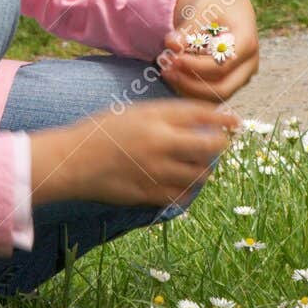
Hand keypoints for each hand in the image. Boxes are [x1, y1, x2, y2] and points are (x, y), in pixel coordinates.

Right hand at [30, 99, 240, 208]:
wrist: (72, 161)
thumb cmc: (100, 131)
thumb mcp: (133, 112)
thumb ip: (165, 115)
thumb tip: (199, 119)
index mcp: (154, 118)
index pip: (200, 114)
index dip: (222, 118)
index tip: (235, 121)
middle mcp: (159, 143)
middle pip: (208, 146)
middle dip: (221, 145)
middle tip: (220, 144)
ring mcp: (155, 171)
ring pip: (199, 174)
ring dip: (205, 169)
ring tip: (201, 165)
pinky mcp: (149, 193)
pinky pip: (182, 195)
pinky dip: (189, 189)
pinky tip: (184, 184)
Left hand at [158, 0, 258, 106]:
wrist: (230, 10)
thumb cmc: (217, 6)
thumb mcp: (203, 9)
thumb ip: (187, 29)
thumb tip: (171, 45)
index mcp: (247, 43)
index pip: (222, 65)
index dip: (195, 66)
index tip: (172, 58)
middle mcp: (249, 65)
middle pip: (222, 88)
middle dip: (190, 83)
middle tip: (165, 70)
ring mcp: (242, 77)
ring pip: (215, 96)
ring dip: (187, 89)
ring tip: (166, 72)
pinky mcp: (231, 83)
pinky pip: (210, 95)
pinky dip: (190, 90)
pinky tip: (173, 76)